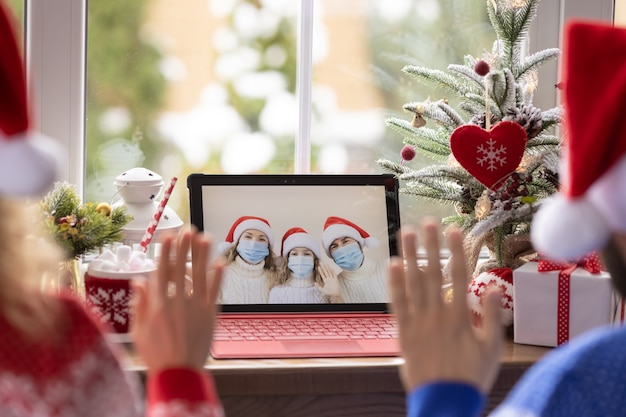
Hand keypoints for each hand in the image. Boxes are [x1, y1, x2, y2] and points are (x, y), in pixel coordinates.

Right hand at [131, 228, 223, 372]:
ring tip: (205, 237)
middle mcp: (177, 301)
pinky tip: (221, 262)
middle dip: (184, 247)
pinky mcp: (210, 314)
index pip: (162, 271)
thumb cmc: (157, 354)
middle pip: (180, 268)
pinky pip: (215, 291)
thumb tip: (138, 281)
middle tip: (188, 229)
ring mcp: (195, 307)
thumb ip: (140, 304)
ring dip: (202, 255)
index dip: (165, 252)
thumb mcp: (139, 330)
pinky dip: (218, 277)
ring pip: (199, 275)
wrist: (179, 373)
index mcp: (158, 304)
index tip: (168, 236)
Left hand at [315, 263, 342, 301]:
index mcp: (326, 281)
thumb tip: (314, 282)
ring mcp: (332, 279)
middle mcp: (329, 279)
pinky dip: (333, 271)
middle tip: (321, 263)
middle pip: (326, 272)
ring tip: (326, 263)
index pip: (322, 274)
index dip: (320, 270)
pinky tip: (331, 268)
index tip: (318, 267)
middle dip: (323, 267)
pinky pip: (334, 274)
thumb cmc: (329, 292)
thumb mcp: (322, 289)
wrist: (334, 294)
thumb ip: (318, 286)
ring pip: (329, 272)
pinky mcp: (335, 279)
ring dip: (327, 268)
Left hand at [389, 219, 502, 393]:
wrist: (444, 402)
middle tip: (427, 221)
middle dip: (430, 245)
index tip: (455, 230)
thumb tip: (491, 286)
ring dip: (409, 255)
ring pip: (412, 282)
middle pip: (433, 272)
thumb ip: (492, 316)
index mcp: (460, 317)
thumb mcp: (493, 349)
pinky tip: (392, 265)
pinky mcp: (403, 332)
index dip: (457, 251)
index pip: (458, 276)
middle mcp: (437, 314)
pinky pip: (397, 303)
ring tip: (406, 232)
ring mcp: (417, 322)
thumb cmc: (471, 376)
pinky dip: (394, 283)